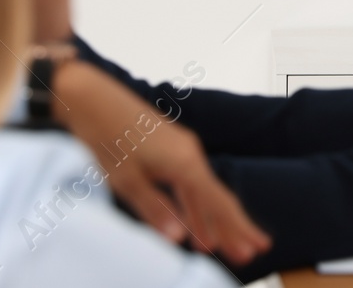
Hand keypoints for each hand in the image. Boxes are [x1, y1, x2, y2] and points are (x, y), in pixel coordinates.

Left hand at [52, 59, 270, 264]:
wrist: (93, 99)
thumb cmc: (108, 138)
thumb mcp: (127, 181)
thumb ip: (155, 210)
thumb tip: (178, 238)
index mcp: (185, 163)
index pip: (219, 203)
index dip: (239, 228)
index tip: (259, 246)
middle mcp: (190, 154)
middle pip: (216, 197)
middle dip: (231, 228)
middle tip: (247, 255)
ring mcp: (181, 149)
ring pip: (201, 191)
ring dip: (208, 220)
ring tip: (215, 249)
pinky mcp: (170, 148)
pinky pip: (188, 182)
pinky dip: (192, 205)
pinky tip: (191, 222)